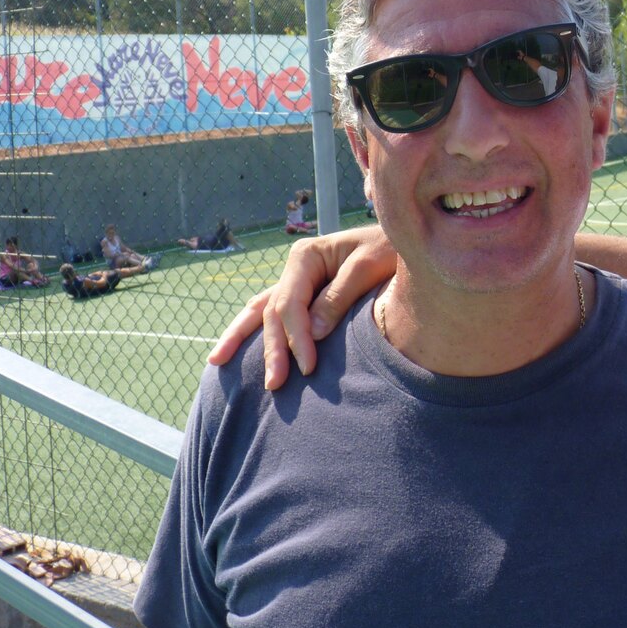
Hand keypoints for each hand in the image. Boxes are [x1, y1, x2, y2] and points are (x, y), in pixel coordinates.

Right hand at [207, 226, 395, 388]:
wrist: (409, 242)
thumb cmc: (391, 250)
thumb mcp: (369, 266)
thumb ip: (338, 297)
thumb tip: (312, 332)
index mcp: (307, 256)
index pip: (289, 303)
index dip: (294, 337)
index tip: (307, 368)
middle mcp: (296, 267)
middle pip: (272, 312)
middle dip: (271, 349)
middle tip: (274, 385)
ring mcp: (297, 281)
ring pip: (260, 311)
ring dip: (243, 338)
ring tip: (217, 363)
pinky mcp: (306, 295)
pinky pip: (271, 313)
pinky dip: (253, 329)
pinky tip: (237, 348)